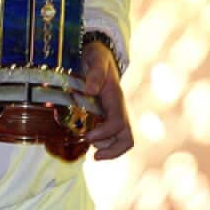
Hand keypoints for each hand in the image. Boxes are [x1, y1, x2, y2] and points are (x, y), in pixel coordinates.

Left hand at [81, 41, 132, 160]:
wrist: (98, 53)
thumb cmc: (96, 56)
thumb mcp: (95, 58)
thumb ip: (95, 73)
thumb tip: (91, 91)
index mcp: (116, 98)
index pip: (118, 123)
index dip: (104, 133)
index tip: (87, 136)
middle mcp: (118, 110)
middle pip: (126, 139)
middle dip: (112, 151)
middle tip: (93, 156)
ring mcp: (113, 115)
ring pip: (118, 141)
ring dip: (104, 148)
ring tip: (85, 144)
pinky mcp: (106, 117)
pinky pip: (109, 137)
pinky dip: (99, 143)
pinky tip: (83, 139)